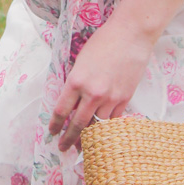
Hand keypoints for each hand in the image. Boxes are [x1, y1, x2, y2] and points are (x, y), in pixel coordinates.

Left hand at [48, 16, 153, 152]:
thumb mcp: (81, 62)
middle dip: (69, 139)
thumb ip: (76, 83)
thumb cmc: (103, 42)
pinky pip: (113, 120)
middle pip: (78, 124)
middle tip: (63, 148)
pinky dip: (105, 129)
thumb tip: (72, 103)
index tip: (52, 132)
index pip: (61, 111)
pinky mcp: (125, 99)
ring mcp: (110, 98)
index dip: (55, 124)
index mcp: (76, 81)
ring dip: (87, 139)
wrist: (131, 36)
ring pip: (96, 126)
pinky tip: (100, 135)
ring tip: (81, 148)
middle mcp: (92, 93)